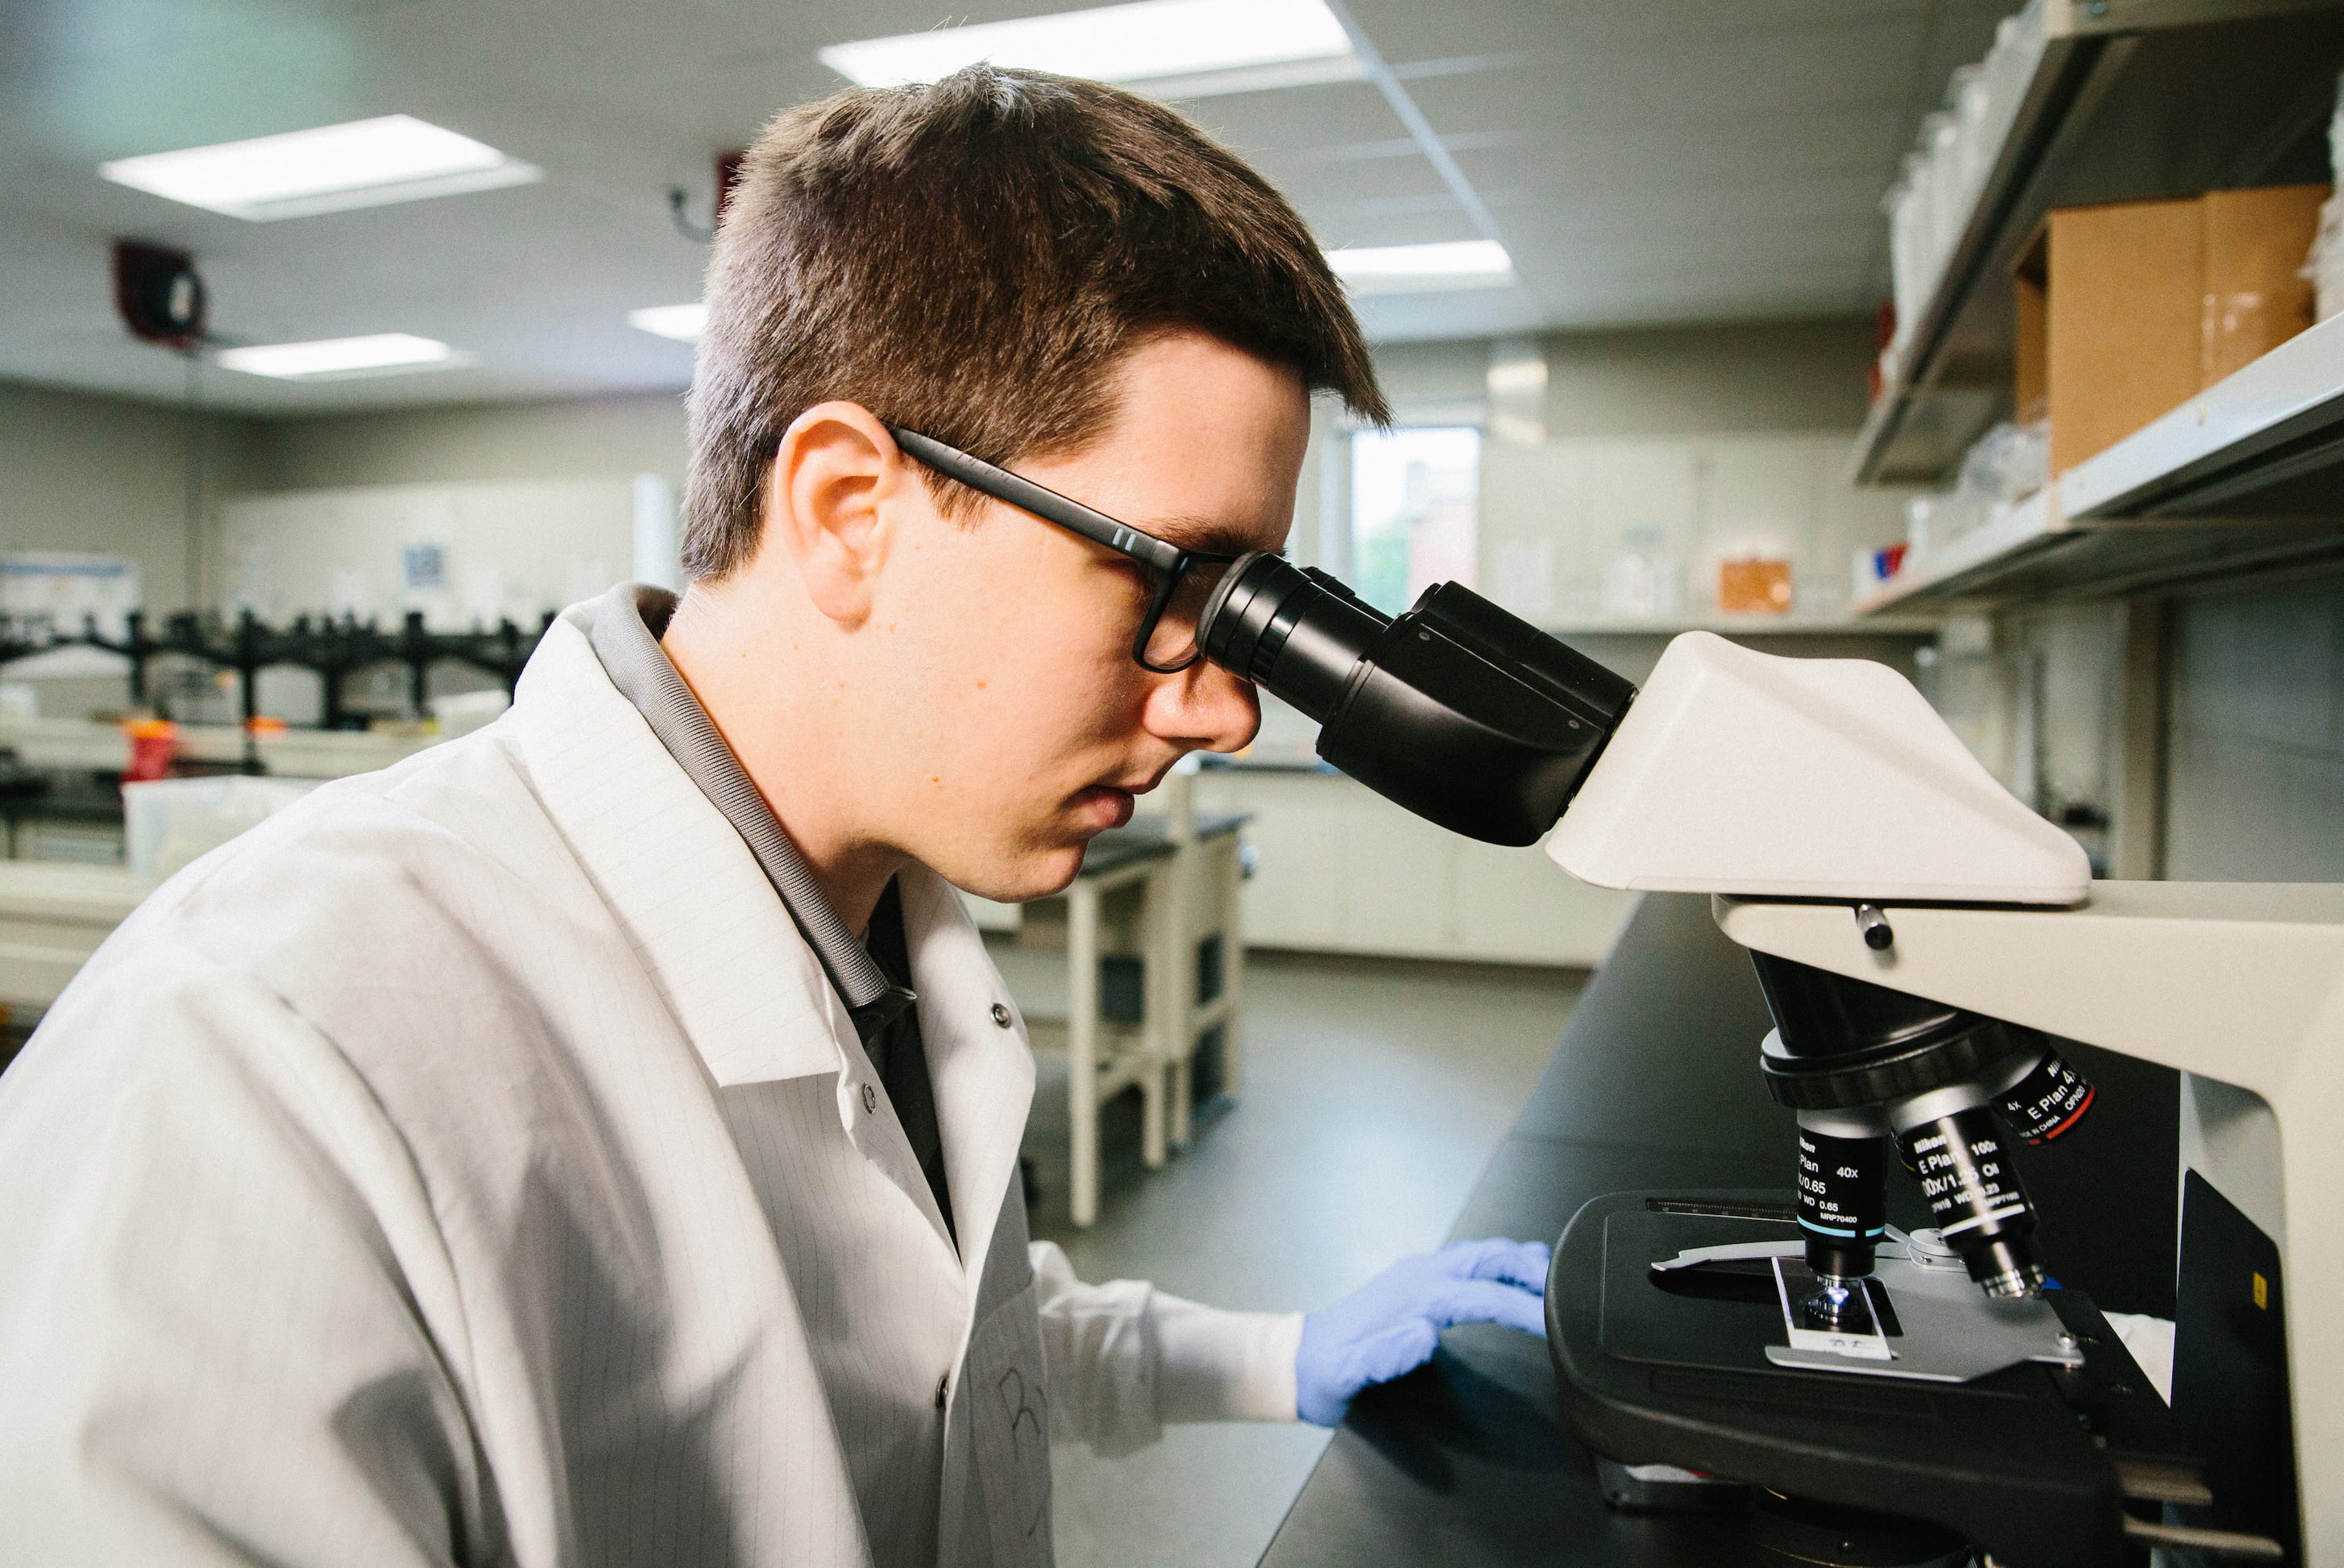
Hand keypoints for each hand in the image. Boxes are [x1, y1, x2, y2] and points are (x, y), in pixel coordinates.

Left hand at [1293, 1238, 1549, 1425]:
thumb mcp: (1347, 1374)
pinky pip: (1468, 1262)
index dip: (1523, 1307)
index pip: (1483, 1295)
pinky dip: (1499, 1263)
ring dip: (1518, 1261)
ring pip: (1480, 1254)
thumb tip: (1424, 1334)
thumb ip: (1383, 1355)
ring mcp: (1417, 1275)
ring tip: (1555, 1277)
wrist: (1297, 1364)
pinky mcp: (1416, 1283)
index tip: (1555, 1323)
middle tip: (1571, 1291)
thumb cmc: (1325, 1373)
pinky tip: (1512, 1275)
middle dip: (1533, 1271)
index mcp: (1410, 1297)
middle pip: (1488, 1259)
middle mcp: (1417, 1277)